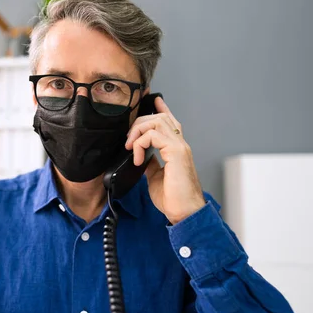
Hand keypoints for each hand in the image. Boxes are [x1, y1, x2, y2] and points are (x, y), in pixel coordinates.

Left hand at [125, 97, 205, 223]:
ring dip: (138, 132)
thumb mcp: (155, 177)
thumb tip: (140, 156)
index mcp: (176, 149)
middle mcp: (180, 144)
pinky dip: (140, 144)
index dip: (160, 109)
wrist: (184, 212)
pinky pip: (154, 135)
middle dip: (139, 123)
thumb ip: (150, 162)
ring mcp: (180, 146)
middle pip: (160, 118)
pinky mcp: (177, 152)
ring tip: (130, 148)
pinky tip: (137, 158)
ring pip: (157, 122)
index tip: (151, 100)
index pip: (169, 121)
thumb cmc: (173, 198)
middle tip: (128, 141)